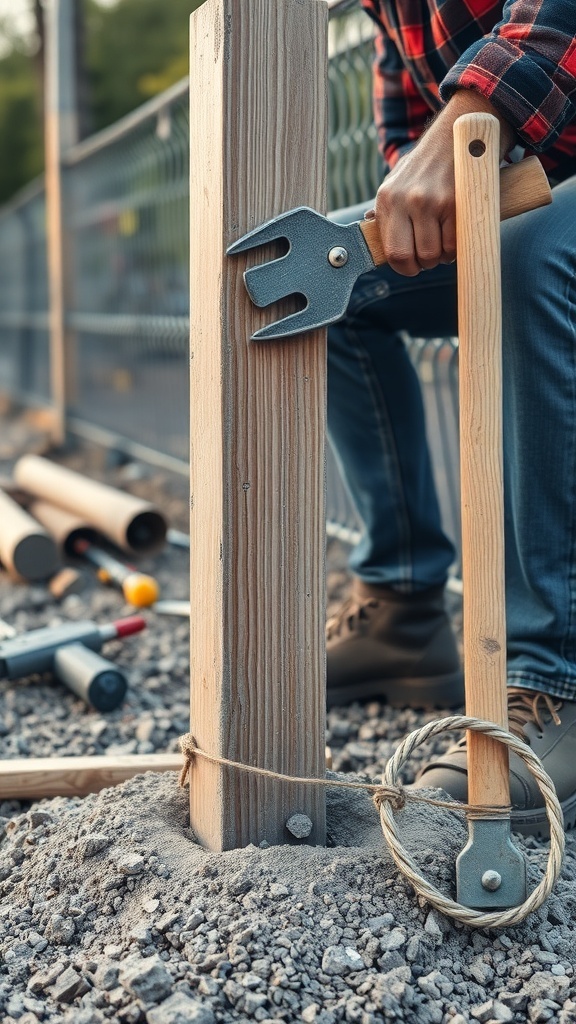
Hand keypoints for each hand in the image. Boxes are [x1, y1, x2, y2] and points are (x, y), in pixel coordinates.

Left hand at [366, 90, 514, 276]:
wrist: (453, 137)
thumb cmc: (424, 167)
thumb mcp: (395, 183)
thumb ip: (384, 210)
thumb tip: (368, 227)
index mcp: (387, 200)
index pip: (391, 253)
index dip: (404, 267)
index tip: (412, 265)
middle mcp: (406, 201)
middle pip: (411, 258)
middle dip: (422, 265)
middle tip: (429, 256)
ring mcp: (431, 202)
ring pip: (434, 254)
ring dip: (441, 256)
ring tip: (443, 241)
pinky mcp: (455, 203)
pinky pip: (455, 243)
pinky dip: (456, 247)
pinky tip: (455, 234)